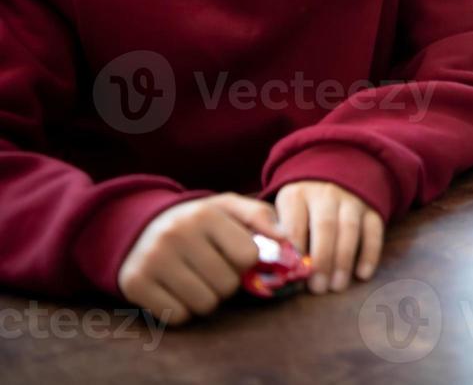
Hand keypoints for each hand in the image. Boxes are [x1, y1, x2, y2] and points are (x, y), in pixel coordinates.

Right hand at [118, 193, 284, 323]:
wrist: (139, 227)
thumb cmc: (197, 221)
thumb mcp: (228, 207)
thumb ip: (260, 216)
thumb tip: (286, 239)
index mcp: (204, 214)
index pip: (248, 256)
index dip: (246, 261)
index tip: (233, 255)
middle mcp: (176, 234)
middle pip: (227, 284)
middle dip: (227, 282)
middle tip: (213, 270)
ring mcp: (152, 260)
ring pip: (205, 304)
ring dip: (207, 298)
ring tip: (197, 280)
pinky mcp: (135, 284)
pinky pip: (178, 316)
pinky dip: (183, 310)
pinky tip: (177, 290)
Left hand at [274, 180, 384, 293]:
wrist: (332, 175)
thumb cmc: (300, 205)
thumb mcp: (282, 211)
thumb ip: (277, 234)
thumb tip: (277, 266)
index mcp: (296, 195)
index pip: (294, 224)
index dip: (295, 252)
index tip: (294, 275)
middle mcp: (325, 194)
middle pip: (324, 226)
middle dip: (322, 259)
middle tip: (318, 288)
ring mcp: (350, 200)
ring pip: (349, 228)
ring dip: (344, 259)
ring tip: (337, 286)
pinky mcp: (370, 208)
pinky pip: (374, 229)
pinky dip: (370, 253)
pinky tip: (363, 274)